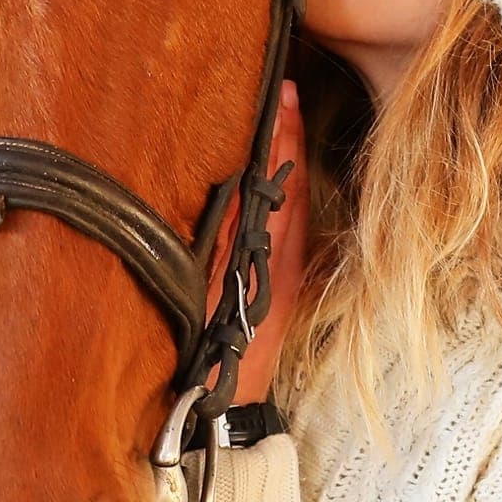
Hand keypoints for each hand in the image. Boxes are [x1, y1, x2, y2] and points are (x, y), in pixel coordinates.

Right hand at [204, 80, 306, 406]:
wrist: (225, 413)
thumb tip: (239, 189)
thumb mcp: (211, 299)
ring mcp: (284, 275)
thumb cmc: (212, 360)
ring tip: (274, 116)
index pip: (283, 184)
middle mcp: (287, 262)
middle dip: (286, 136)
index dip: (282, 137)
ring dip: (282, 160)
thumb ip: (223, 246)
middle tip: (281, 88)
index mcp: (275, 260)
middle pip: (291, 188)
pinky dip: (274, 193)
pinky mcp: (275, 288)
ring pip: (287, 206)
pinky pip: (279, 227)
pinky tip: (261, 177)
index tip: (282, 92)